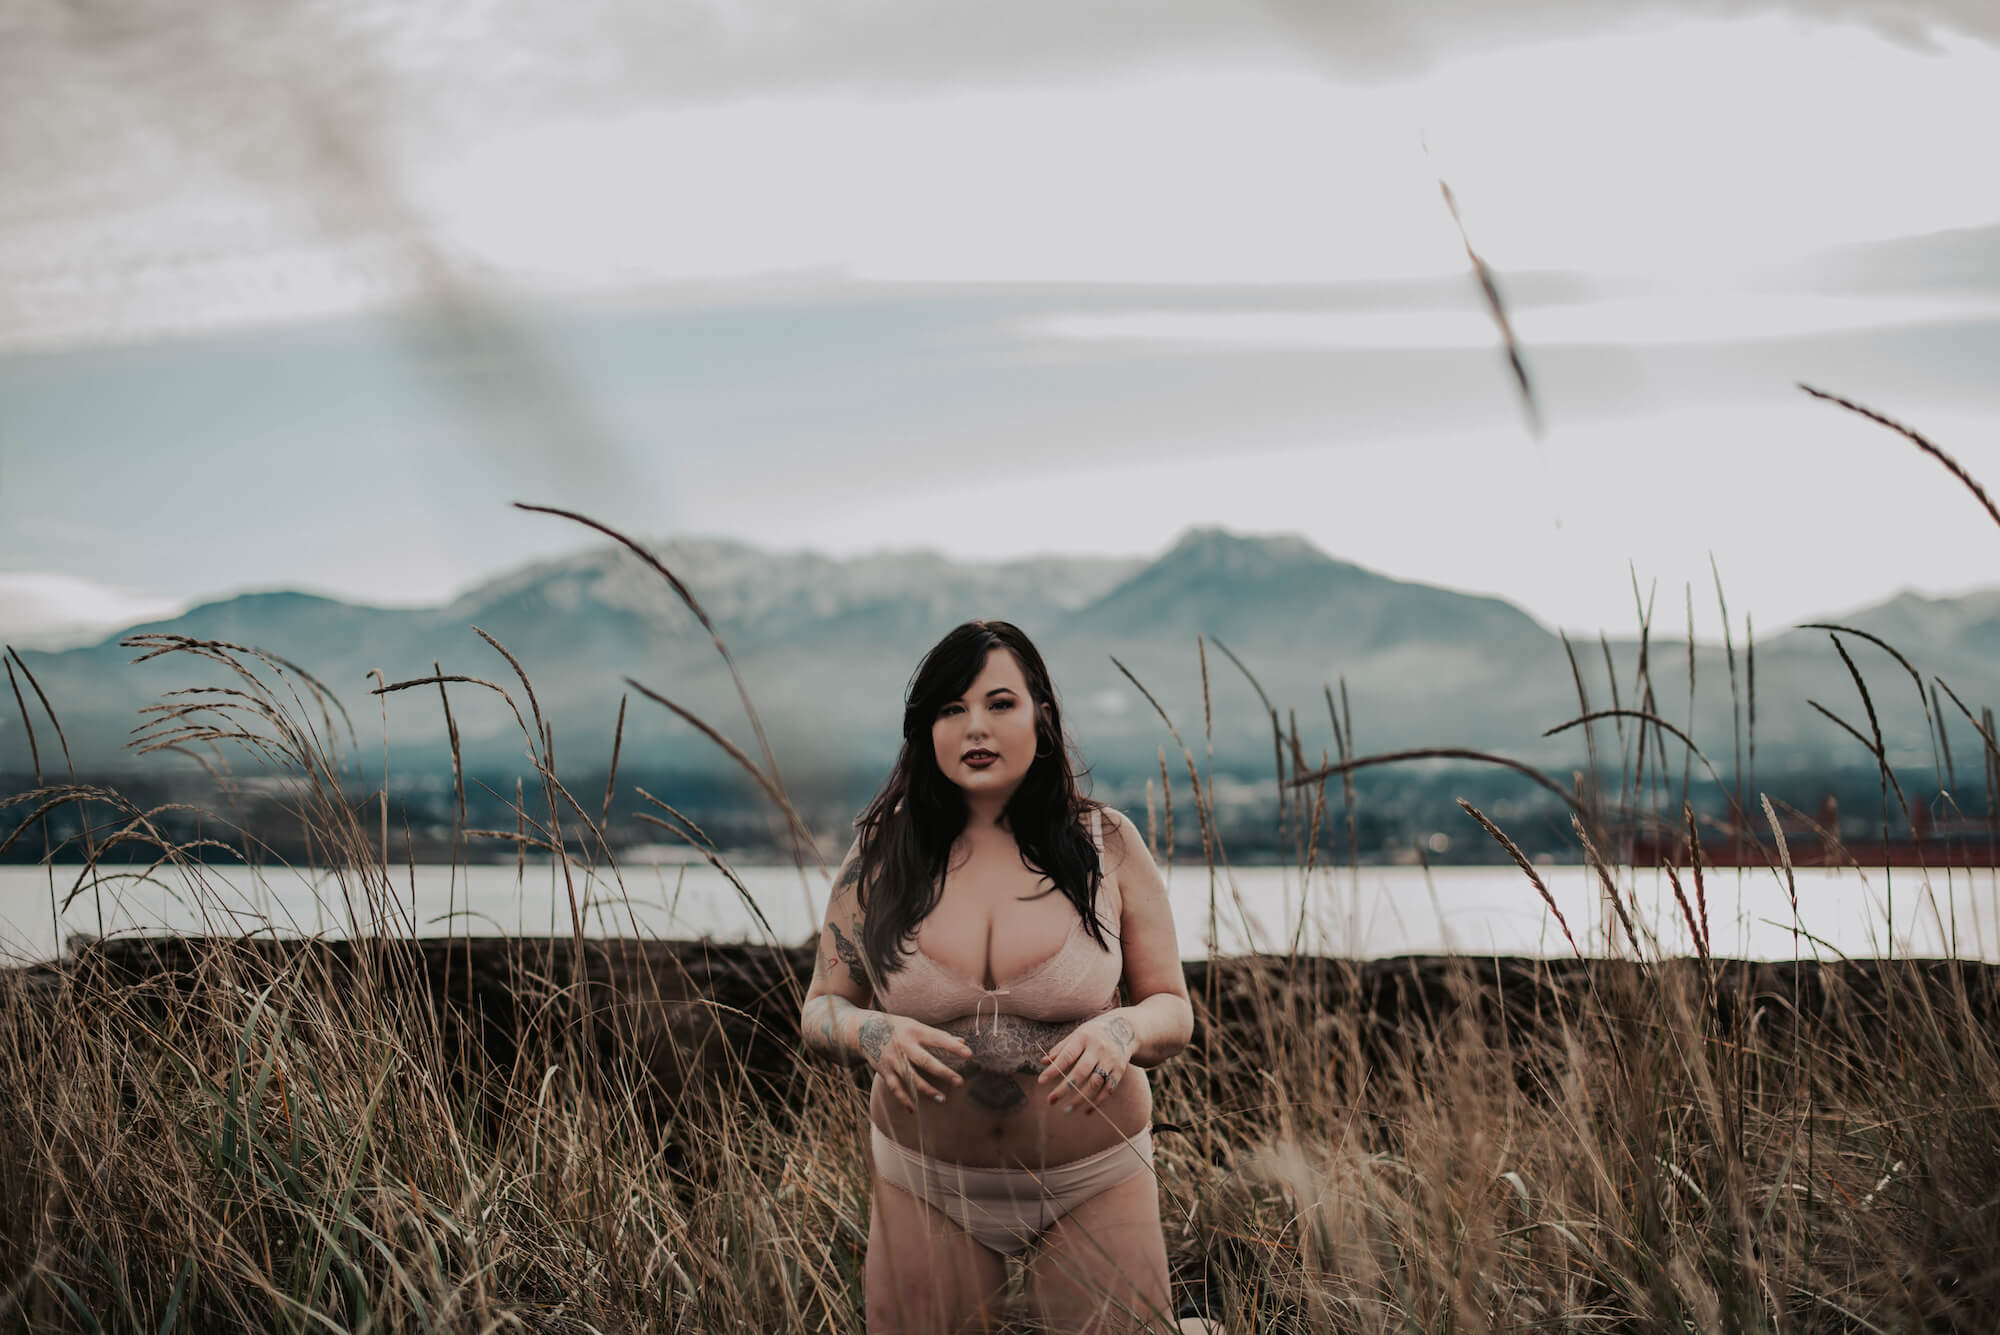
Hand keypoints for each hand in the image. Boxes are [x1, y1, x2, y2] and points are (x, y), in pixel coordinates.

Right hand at [857, 1013, 973, 1112]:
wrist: (864, 1029)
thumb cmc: (898, 1027)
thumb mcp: (916, 1026)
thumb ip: (938, 1036)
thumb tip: (962, 1043)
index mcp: (915, 1031)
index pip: (938, 1039)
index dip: (953, 1047)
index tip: (969, 1055)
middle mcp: (904, 1046)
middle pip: (925, 1061)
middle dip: (943, 1072)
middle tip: (959, 1082)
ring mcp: (894, 1059)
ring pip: (911, 1078)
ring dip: (926, 1090)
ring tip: (942, 1099)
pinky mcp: (885, 1071)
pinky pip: (895, 1088)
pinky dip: (903, 1099)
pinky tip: (913, 1109)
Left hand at [1038, 1013, 1138, 1113]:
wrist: (1125, 1028)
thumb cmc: (1094, 1033)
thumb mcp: (1077, 1034)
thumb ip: (1061, 1048)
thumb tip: (1043, 1062)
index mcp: (1084, 1038)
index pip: (1067, 1055)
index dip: (1054, 1069)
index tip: (1041, 1081)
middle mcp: (1098, 1049)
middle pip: (1081, 1072)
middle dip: (1065, 1088)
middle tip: (1050, 1101)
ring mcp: (1110, 1060)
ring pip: (1095, 1083)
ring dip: (1080, 1098)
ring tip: (1066, 1110)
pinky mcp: (1120, 1070)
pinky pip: (1108, 1089)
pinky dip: (1097, 1102)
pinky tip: (1086, 1111)